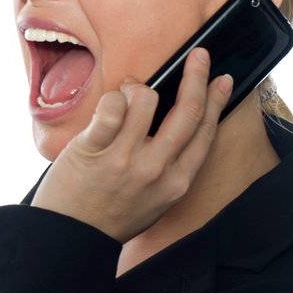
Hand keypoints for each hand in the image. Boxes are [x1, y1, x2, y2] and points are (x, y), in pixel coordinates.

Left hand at [31, 46, 234, 243]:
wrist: (69, 238)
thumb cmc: (111, 216)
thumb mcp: (154, 199)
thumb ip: (168, 165)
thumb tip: (174, 122)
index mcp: (176, 182)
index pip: (205, 131)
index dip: (217, 101)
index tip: (222, 79)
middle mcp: (155, 169)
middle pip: (187, 111)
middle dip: (196, 75)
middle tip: (198, 54)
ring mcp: (124, 159)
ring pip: (146, 99)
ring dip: (138, 87)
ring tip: (127, 95)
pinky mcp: (93, 150)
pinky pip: (111, 107)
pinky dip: (112, 98)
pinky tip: (109, 105)